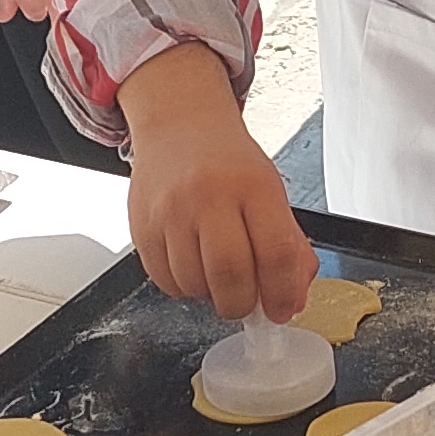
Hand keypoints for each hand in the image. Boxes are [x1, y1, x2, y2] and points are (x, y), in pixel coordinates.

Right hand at [119, 42, 317, 318]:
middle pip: (231, 275)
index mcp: (253, 185)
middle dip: (243, 304)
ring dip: (211, 295)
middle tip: (248, 303)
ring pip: (195, 284)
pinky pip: (165, 281)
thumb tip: (292, 298)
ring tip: (218, 275)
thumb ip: (288, 246)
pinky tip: (194, 266)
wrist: (179, 126)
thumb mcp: (270, 192)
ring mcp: (171, 211)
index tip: (282, 310)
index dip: (283, 293)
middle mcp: (209, 195)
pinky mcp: (141, 226)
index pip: (275, 253)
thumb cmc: (229, 164)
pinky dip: (184, 288)